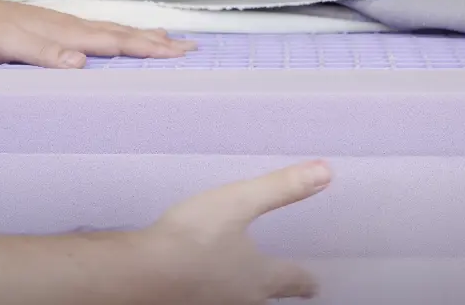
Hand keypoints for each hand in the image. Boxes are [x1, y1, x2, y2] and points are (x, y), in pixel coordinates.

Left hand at [0, 0, 196, 67]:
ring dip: (145, 36)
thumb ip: (45, 54)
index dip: (149, 49)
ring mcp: (68, 26)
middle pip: (125, 34)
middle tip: (189, 45)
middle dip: (158, 41)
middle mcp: (74, 27)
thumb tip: (82, 63)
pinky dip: (123, 35)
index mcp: (68, 34)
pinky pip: (102, 32)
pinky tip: (123, 37)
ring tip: (169, 38)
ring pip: (116, 31)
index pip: (117, 42)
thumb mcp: (8, 47)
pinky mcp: (59, 28)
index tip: (179, 52)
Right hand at [0, 161, 330, 304]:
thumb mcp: (239, 203)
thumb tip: (326, 172)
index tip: (313, 283)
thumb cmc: (192, 238)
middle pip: (264, 298)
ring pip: (235, 300)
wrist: (139, 274)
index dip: (304, 280)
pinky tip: (198, 281)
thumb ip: (281, 188)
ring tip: (241, 284)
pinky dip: (211, 291)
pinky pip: (206, 297)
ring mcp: (210, 304)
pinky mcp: (183, 302)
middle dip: (274, 291)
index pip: (291, 280)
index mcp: (257, 276)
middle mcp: (238, 298)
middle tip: (280, 287)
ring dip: (243, 292)